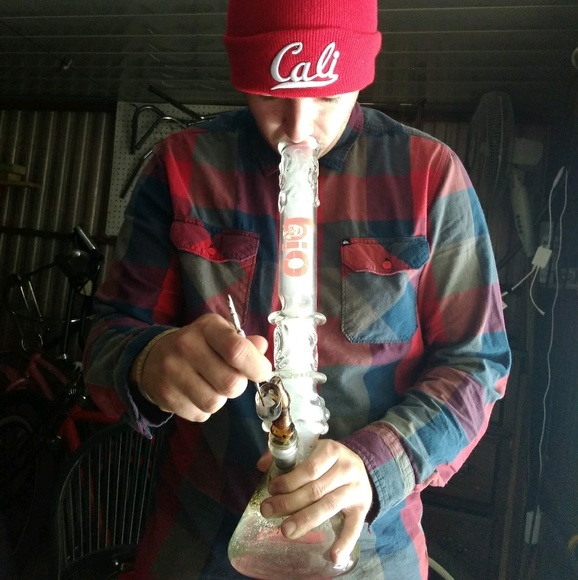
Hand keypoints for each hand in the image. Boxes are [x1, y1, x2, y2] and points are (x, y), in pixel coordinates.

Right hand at [135, 314, 270, 421]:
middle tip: (232, 379)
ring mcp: (173, 372)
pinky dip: (204, 409)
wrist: (153, 357)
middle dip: (239, 386)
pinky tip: (196, 394)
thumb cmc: (198, 345)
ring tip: (212, 386)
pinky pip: (199, 414)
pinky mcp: (165, 395)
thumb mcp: (221, 334)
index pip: (237, 350)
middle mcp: (187, 346)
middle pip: (231, 383)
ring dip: (221, 399)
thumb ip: (244, 343)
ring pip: (215, 403)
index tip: (262, 372)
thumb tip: (262, 347)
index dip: (256, 366)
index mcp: (207, 327)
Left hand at [259, 439, 372, 565]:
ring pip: (328, 507)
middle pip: (315, 490)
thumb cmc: (327, 459)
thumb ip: (286, 454)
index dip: (289, 481)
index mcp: (332, 451)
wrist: (359, 466)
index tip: (271, 490)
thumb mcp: (311, 449)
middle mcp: (347, 468)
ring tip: (286, 531)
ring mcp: (356, 489)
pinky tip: (333, 556)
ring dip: (305, 520)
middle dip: (289, 502)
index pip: (309, 469)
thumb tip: (261, 466)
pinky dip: (345, 542)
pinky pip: (355, 526)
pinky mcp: (363, 507)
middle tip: (267, 511)